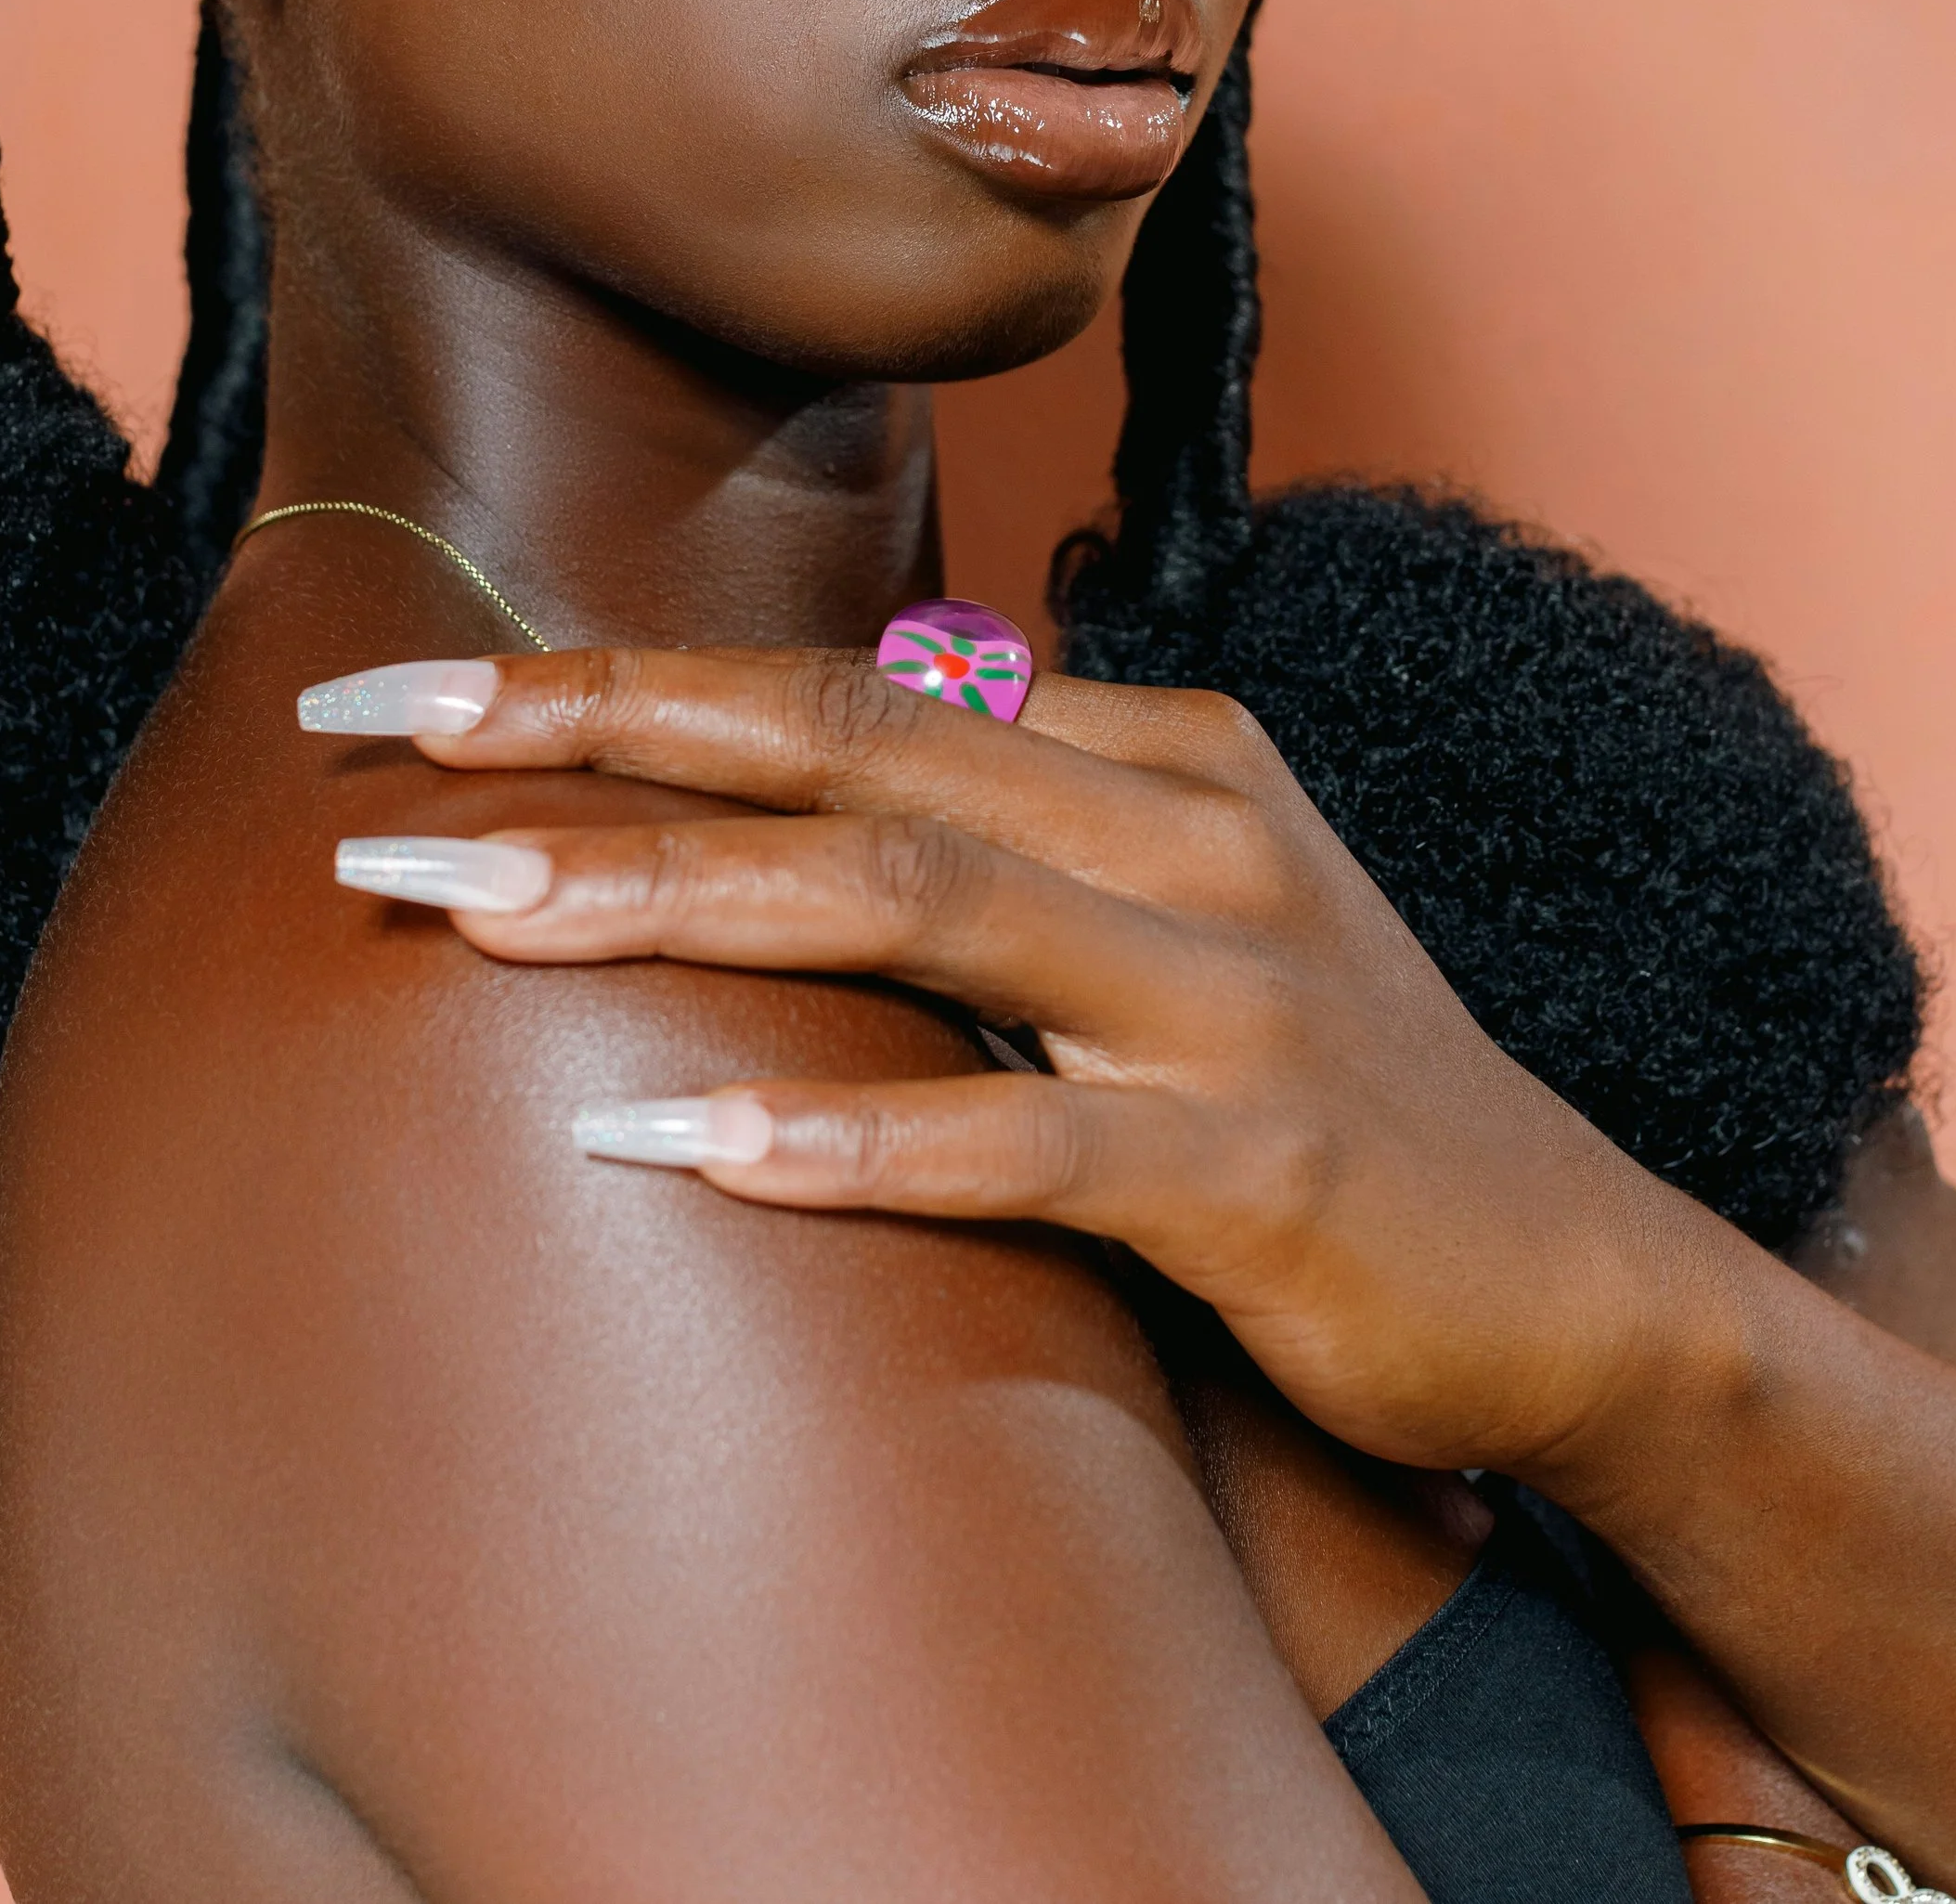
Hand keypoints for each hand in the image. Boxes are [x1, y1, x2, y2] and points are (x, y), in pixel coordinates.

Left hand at [322, 644, 1729, 1485]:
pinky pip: (1026, 1141)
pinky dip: (851, 1140)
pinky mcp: (1260, 1173)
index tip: (415, 691)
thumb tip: (834, 732)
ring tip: (464, 909)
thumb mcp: (1187, 904)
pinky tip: (683, 1149)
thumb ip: (1025, 811)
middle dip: (595, 735)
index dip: (620, 678)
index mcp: (1161, 755)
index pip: (845, 683)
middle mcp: (1188, 838)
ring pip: (911, 904)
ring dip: (670, 899)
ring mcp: (1227, 997)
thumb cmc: (1332, 1089)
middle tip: (383, 747)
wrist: (1572, 1278)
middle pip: (846, 746)